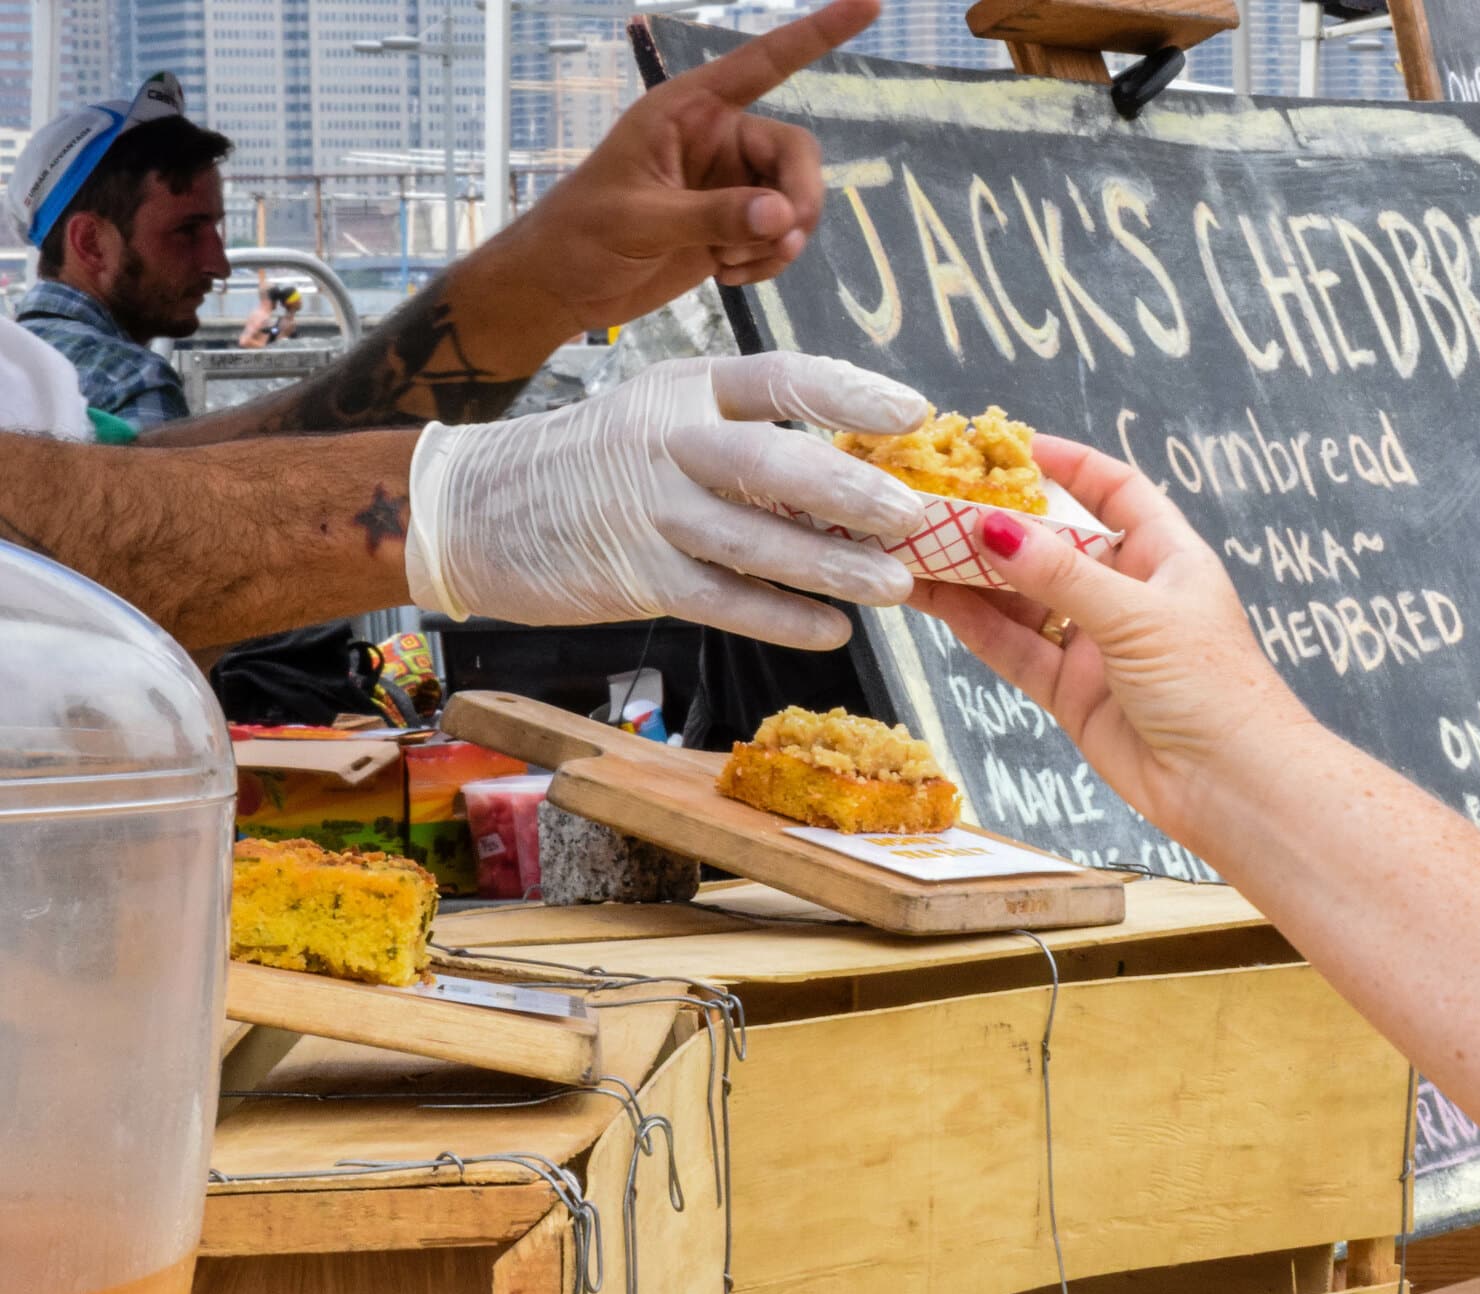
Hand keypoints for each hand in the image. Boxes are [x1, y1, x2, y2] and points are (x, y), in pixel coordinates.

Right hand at [407, 352, 927, 648]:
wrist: (468, 506)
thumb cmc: (586, 461)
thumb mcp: (656, 415)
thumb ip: (736, 434)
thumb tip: (846, 466)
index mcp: (683, 386)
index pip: (778, 377)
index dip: (849, 394)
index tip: (911, 413)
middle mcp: (667, 440)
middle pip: (774, 462)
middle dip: (852, 491)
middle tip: (912, 516)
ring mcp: (648, 511)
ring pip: (756, 540)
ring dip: (833, 565)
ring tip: (893, 584)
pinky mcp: (633, 575)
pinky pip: (723, 600)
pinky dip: (782, 617)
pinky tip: (831, 630)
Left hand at [503, 0, 875, 334]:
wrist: (561, 288)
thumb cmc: (580, 234)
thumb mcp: (641, 220)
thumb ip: (714, 215)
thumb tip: (784, 217)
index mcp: (688, 110)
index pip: (763, 63)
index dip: (818, 34)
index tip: (870, 4)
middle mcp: (716, 140)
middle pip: (796, 153)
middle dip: (799, 199)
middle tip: (779, 239)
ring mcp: (728, 185)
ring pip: (795, 201)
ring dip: (779, 241)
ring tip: (730, 263)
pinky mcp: (733, 227)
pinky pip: (782, 238)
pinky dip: (768, 262)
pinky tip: (728, 274)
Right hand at [908, 437, 1316, 843]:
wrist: (1232, 789)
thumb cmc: (1215, 690)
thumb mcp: (1137, 616)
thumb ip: (1061, 574)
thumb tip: (996, 528)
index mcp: (1166, 558)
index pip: (1116, 492)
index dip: (1070, 465)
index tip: (1014, 446)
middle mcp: (1128, 596)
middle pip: (1053, 545)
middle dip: (999, 525)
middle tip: (939, 500)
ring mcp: (1096, 647)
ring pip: (1022, 599)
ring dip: (972, 575)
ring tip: (914, 545)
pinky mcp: (1069, 694)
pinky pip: (1013, 649)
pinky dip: (973, 624)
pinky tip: (932, 598)